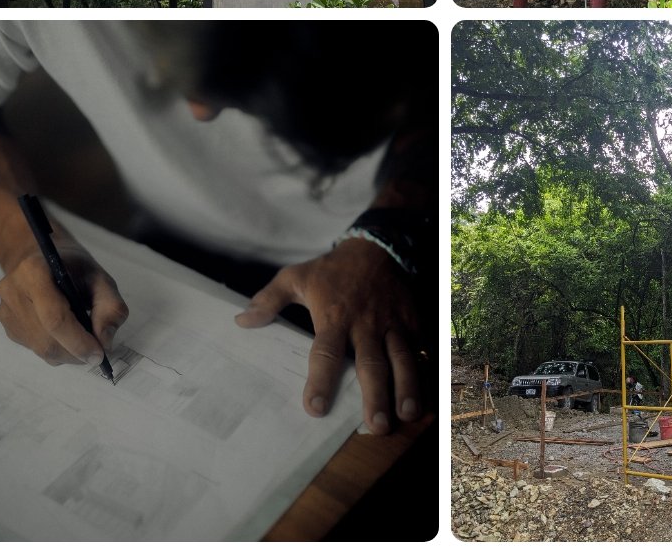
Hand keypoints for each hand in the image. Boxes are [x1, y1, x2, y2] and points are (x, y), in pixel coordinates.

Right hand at [0, 241, 127, 367]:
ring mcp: (6, 311)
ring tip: (86, 343)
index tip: (99, 355)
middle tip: (97, 354)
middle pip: (46, 339)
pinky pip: (34, 348)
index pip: (54, 318)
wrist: (44, 257)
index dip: (78, 342)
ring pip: (40, 348)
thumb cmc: (74, 267)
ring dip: (68, 354)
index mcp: (33, 272)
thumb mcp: (101, 277)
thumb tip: (105, 342)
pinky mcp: (7, 325)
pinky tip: (68, 335)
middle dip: (75, 352)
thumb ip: (110, 306)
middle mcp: (12, 292)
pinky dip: (57, 350)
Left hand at [235, 238, 420, 433]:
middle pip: (371, 363)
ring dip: (406, 387)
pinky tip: (429, 395)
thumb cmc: (333, 270)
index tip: (315, 408)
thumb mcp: (297, 277)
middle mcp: (365, 324)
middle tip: (376, 425)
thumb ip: (269, 300)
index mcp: (334, 317)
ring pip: (402, 358)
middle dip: (375, 395)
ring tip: (407, 414)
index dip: (320, 381)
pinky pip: (421, 347)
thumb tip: (242, 321)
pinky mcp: (413, 321)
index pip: (326, 353)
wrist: (377, 246)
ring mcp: (392, 323)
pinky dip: (426, 370)